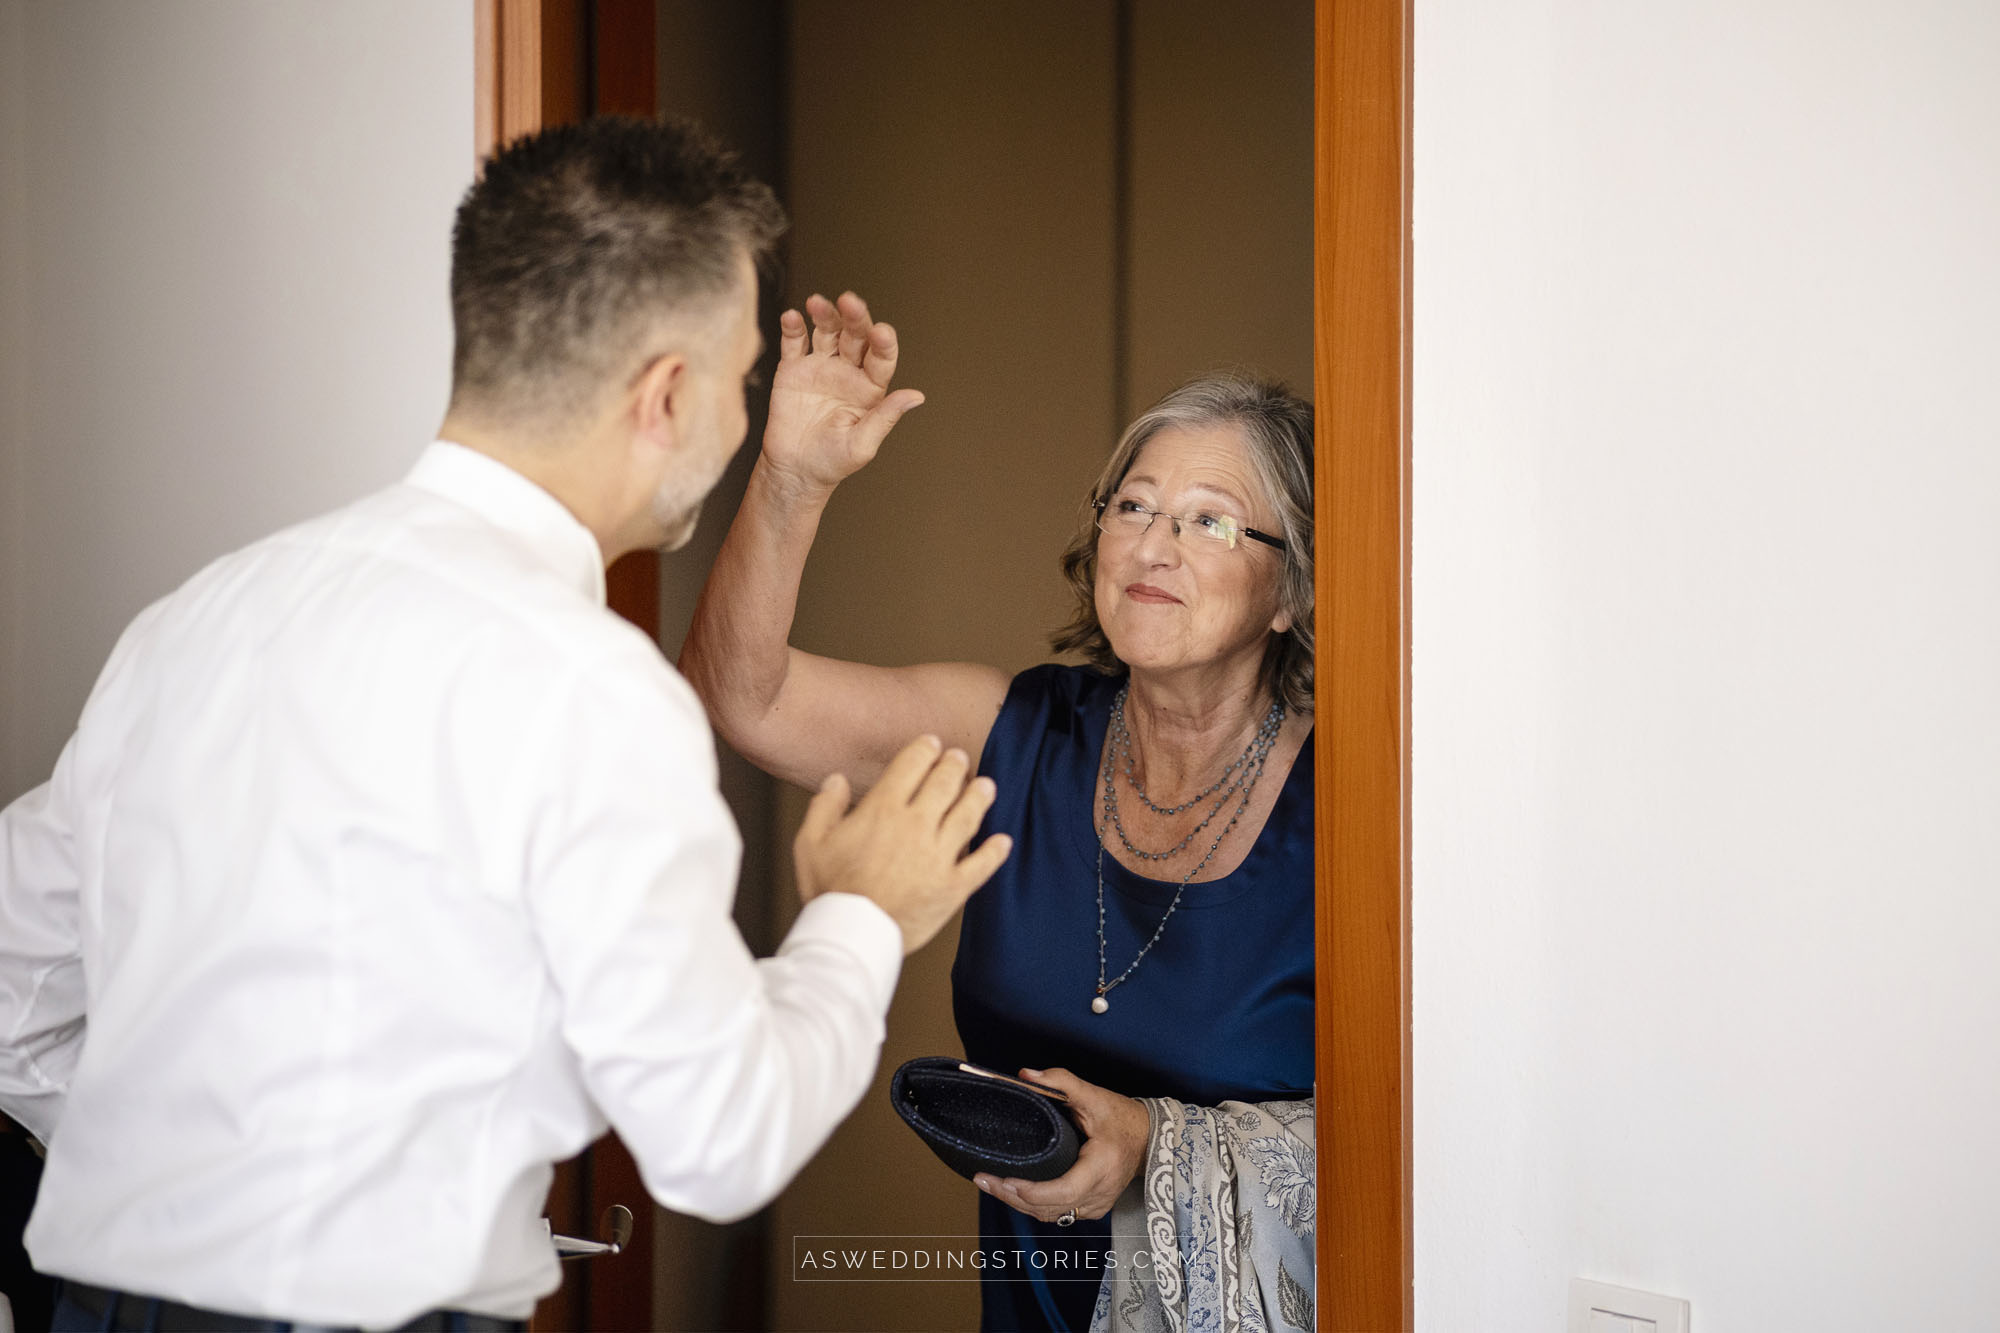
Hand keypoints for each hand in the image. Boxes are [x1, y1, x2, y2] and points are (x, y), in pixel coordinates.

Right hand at [760, 292, 923, 496]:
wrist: (795, 470)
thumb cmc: (833, 461)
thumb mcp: (863, 444)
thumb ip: (885, 417)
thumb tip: (916, 396)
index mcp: (870, 388)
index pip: (881, 357)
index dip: (883, 343)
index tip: (882, 332)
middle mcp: (848, 371)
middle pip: (855, 336)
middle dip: (854, 318)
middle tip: (850, 302)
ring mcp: (820, 367)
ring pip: (826, 332)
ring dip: (824, 315)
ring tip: (818, 303)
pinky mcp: (792, 369)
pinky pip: (794, 343)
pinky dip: (793, 327)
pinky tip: (792, 317)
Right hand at [793, 734, 1010, 953]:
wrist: (851, 935)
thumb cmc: (829, 891)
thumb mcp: (810, 843)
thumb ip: (825, 806)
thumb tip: (837, 780)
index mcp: (883, 810)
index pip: (911, 765)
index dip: (924, 749)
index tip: (931, 744)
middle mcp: (916, 826)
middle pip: (944, 783)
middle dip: (954, 765)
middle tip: (958, 758)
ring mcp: (939, 856)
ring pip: (968, 816)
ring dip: (979, 797)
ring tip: (986, 786)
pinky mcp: (953, 887)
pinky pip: (982, 865)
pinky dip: (995, 852)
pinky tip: (1003, 842)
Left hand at [974, 1068, 1149, 1222]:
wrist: (1148, 1139)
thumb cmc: (1122, 1118)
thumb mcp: (1094, 1095)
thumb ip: (1060, 1082)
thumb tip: (1026, 1075)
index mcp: (1103, 1165)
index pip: (1065, 1189)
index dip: (1033, 1191)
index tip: (1006, 1180)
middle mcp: (1100, 1192)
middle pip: (1051, 1207)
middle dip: (1013, 1196)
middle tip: (983, 1179)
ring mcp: (1096, 1205)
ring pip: (1051, 1215)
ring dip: (1019, 1204)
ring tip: (990, 1184)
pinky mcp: (1091, 1209)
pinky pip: (1058, 1214)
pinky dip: (1034, 1205)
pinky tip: (1013, 1192)